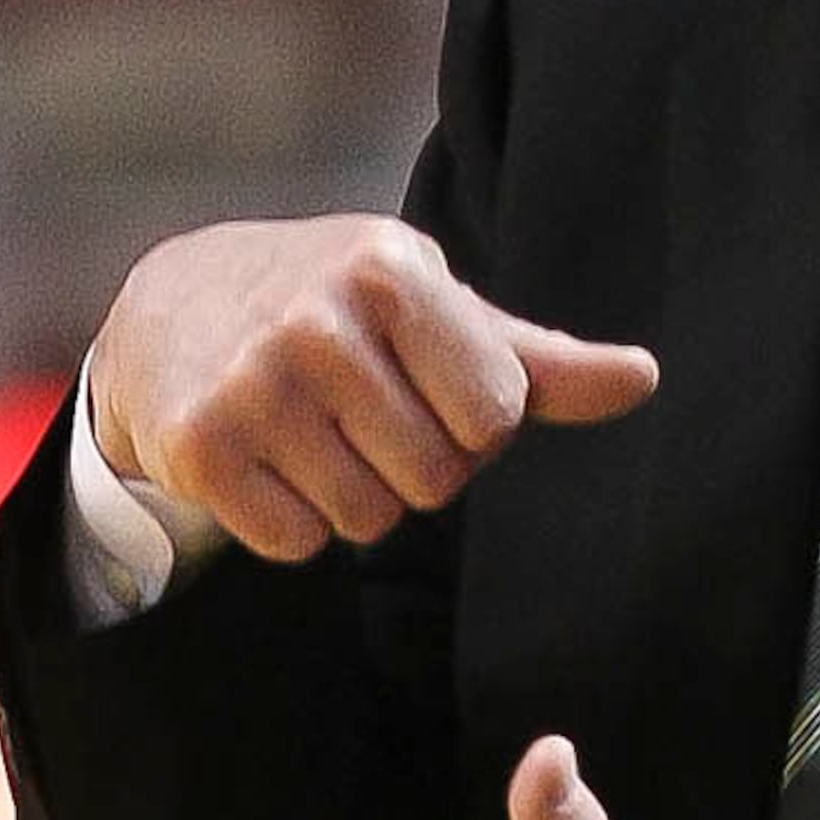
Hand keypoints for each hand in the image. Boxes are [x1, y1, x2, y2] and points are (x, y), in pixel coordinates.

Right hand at [90, 216, 655, 565]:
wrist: (174, 307)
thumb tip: (644, 380)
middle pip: (436, 479)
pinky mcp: (201, 450)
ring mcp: (251, 387)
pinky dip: (294, 522)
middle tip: (362, 413)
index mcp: (391, 273)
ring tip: (314, 432)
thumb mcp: (438, 311)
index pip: (497, 416)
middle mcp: (316, 322)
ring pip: (370, 520)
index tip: (426, 384)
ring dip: (355, 496)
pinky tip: (269, 460)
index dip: (473, 422)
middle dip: (413, 465)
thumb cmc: (337, 306)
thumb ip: (540, 362)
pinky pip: (300, 545)